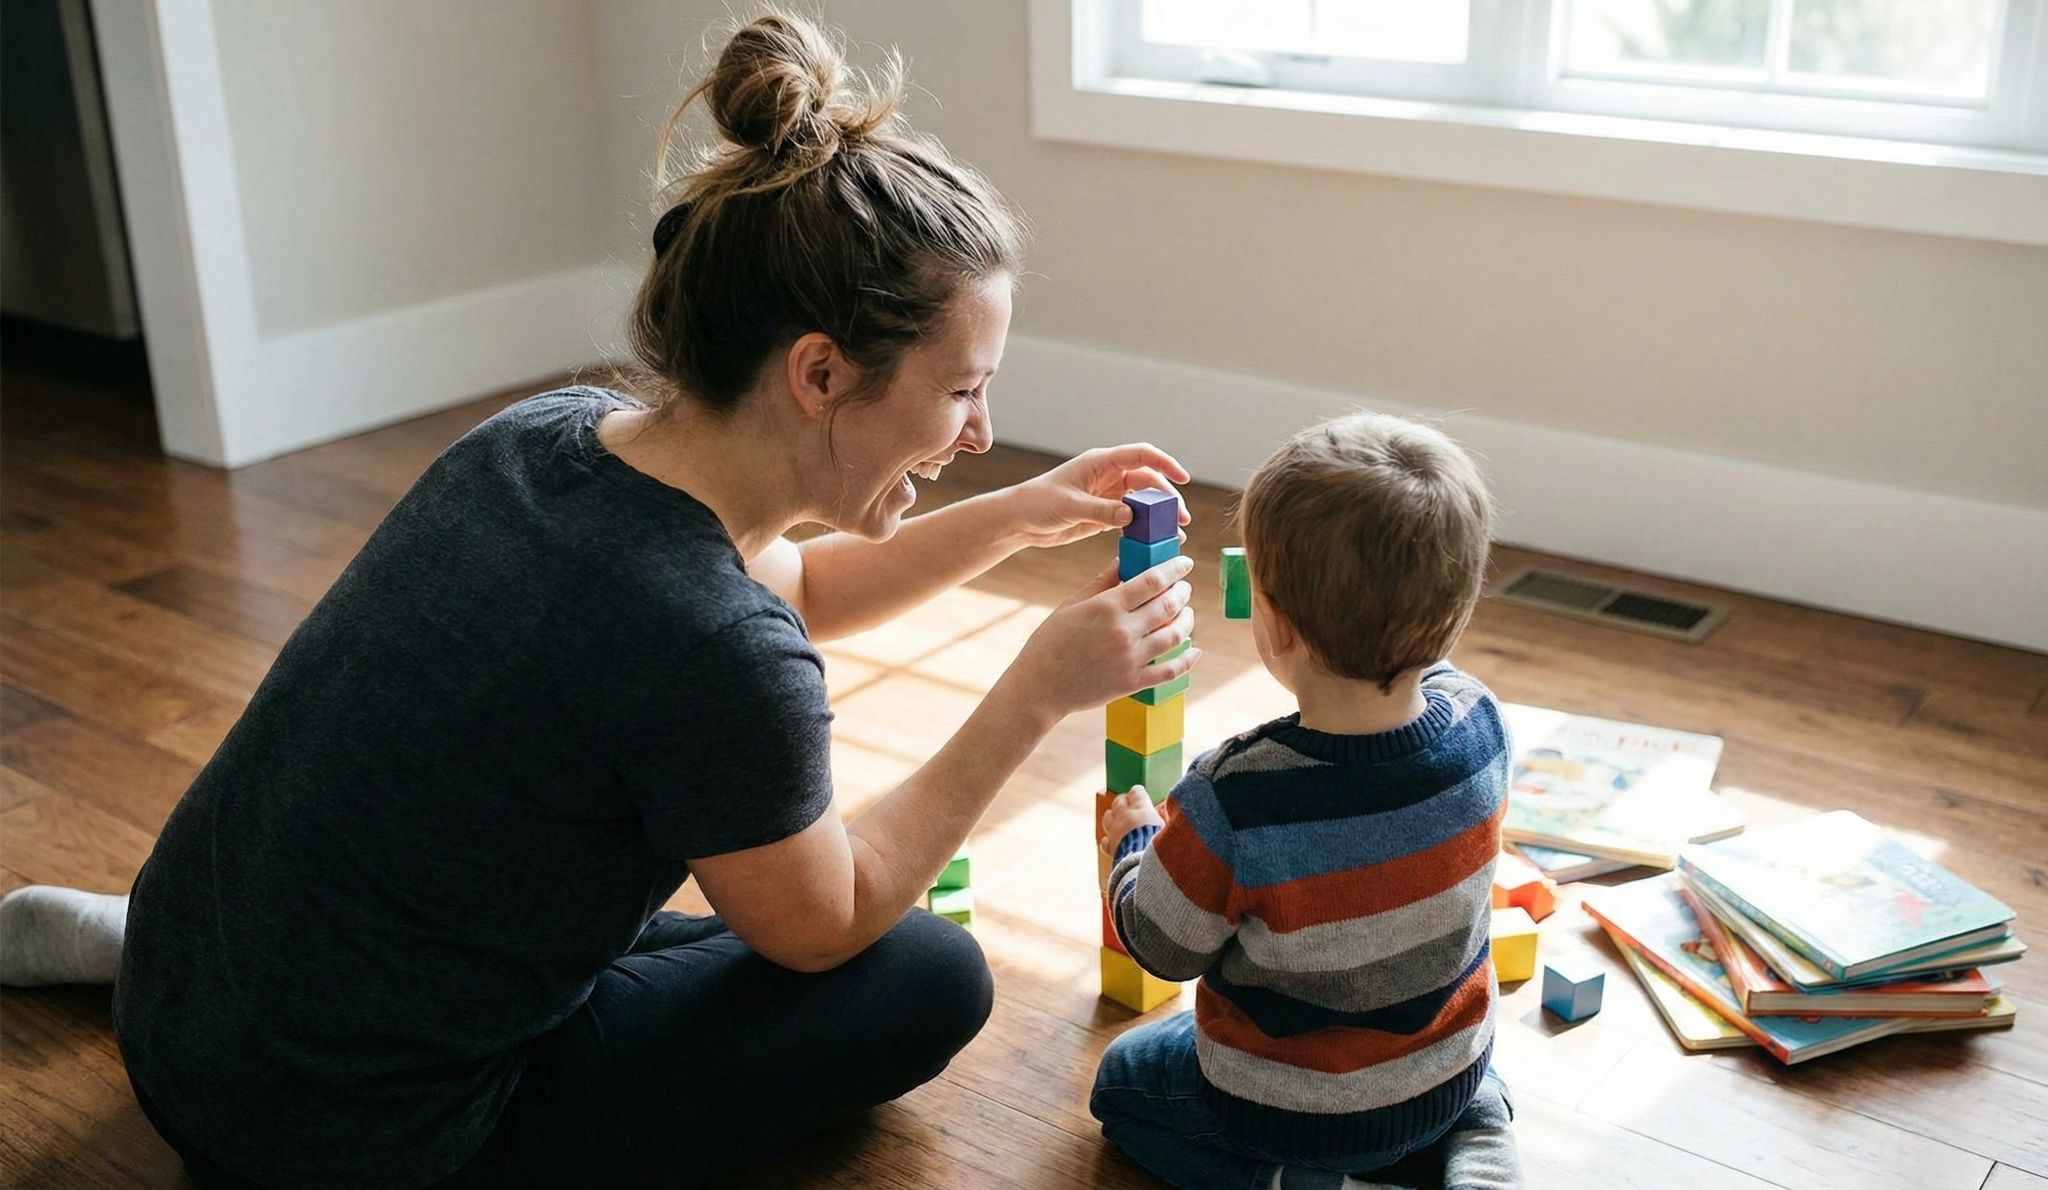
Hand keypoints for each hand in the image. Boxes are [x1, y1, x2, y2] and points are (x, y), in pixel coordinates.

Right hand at [999, 555, 1200, 719]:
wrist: (1039, 687)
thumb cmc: (1049, 643)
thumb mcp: (1071, 605)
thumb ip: (1102, 582)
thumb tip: (1124, 560)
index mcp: (1107, 607)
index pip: (1152, 581)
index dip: (1174, 568)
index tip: (1185, 563)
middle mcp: (1123, 631)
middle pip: (1169, 605)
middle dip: (1183, 592)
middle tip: (1185, 587)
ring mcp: (1130, 658)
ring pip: (1175, 635)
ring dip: (1188, 620)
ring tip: (1187, 613)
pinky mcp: (1133, 683)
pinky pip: (1171, 671)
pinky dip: (1187, 660)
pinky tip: (1194, 650)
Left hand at [1001, 444, 1191, 549]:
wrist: (1019, 521)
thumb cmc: (1038, 503)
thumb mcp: (1070, 506)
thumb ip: (1102, 511)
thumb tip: (1132, 517)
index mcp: (1101, 463)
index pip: (1141, 455)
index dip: (1165, 463)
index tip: (1183, 479)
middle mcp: (1108, 476)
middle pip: (1148, 481)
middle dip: (1167, 498)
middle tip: (1180, 518)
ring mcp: (1108, 496)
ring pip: (1143, 502)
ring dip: (1159, 515)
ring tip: (1175, 532)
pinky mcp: (1105, 515)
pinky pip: (1132, 519)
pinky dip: (1145, 529)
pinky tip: (1155, 542)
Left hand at [1100, 788, 1164, 854]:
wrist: (1144, 864)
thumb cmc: (1160, 844)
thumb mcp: (1166, 827)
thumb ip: (1162, 818)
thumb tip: (1167, 813)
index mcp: (1141, 809)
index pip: (1136, 791)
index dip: (1139, 795)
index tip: (1142, 799)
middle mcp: (1125, 816)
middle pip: (1119, 801)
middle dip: (1124, 803)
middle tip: (1132, 809)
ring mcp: (1114, 831)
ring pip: (1108, 816)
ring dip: (1114, 818)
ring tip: (1122, 823)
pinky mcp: (1110, 846)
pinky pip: (1105, 840)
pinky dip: (1109, 839)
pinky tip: (1116, 842)